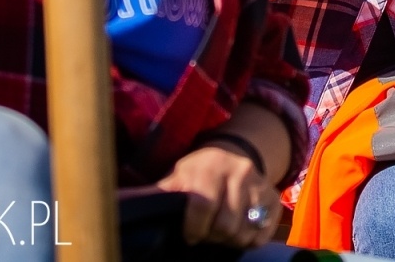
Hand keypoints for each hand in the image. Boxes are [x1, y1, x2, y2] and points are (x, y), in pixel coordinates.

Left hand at [157, 144, 278, 248]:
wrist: (232, 155)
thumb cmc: (198, 174)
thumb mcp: (177, 178)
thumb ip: (156, 194)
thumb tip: (121, 201)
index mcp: (211, 165)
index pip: (204, 205)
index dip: (195, 228)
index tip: (190, 235)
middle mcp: (239, 170)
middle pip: (226, 224)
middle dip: (212, 236)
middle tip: (207, 232)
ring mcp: (260, 183)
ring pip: (245, 231)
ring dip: (230, 240)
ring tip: (221, 231)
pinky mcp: (274, 197)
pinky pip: (263, 233)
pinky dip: (250, 239)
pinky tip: (239, 230)